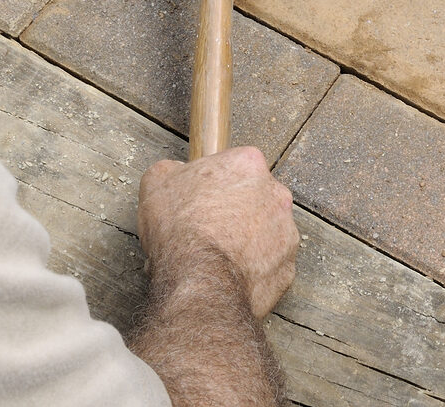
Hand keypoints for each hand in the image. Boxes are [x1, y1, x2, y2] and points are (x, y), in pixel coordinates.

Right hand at [137, 147, 298, 317]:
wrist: (199, 280)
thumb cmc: (181, 229)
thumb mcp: (156, 183)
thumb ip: (172, 169)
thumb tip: (176, 173)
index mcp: (248, 164)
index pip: (234, 166)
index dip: (213, 184)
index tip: (200, 200)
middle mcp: (276, 194)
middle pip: (254, 198)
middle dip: (233, 211)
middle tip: (206, 229)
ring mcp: (287, 233)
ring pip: (265, 233)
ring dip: (245, 241)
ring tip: (215, 256)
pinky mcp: (288, 268)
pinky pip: (269, 266)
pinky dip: (252, 270)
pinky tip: (228, 274)